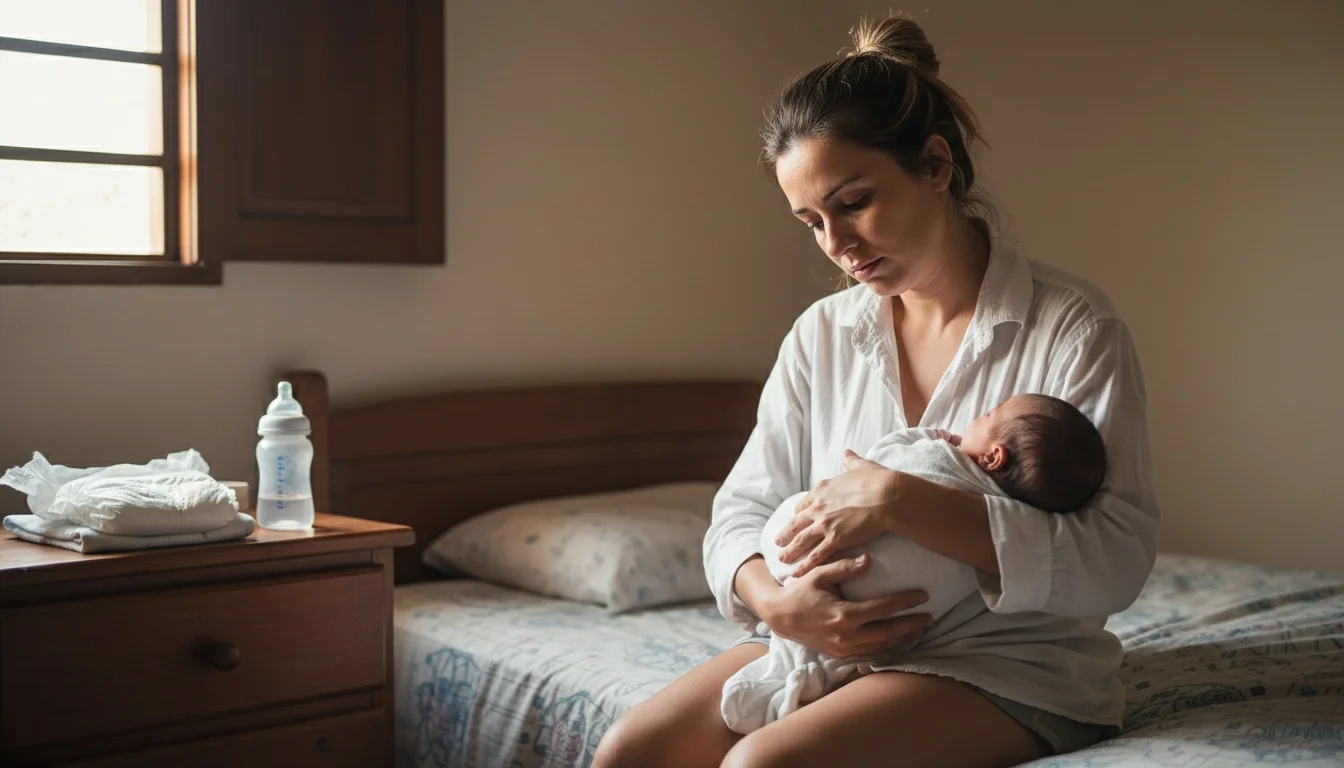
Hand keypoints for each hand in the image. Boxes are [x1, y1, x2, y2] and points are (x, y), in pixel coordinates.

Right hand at [761, 555, 931, 657]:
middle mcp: (846, 635)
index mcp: (843, 614)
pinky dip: (887, 648)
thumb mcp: (819, 575)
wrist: (780, 618)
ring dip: (903, 638)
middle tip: (931, 617)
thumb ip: (843, 567)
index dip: (905, 602)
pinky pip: (870, 654)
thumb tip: (868, 560)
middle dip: (912, 625)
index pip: (882, 609)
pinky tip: (899, 640)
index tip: (923, 596)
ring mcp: (844, 648)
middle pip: (888, 632)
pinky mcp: (841, 655)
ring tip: (920, 629)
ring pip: (882, 646)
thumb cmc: (800, 592)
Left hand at [775, 450, 902, 576]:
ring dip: (790, 551)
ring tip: (781, 559)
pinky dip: (805, 565)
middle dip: (786, 533)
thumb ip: (851, 461)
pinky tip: (796, 573)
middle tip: (777, 542)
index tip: (795, 517)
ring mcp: (825, 524)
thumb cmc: (878, 481)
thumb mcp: (861, 466)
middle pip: (797, 523)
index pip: (806, 503)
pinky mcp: (835, 539)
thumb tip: (847, 453)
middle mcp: (819, 507)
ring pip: (801, 541)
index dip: (800, 512)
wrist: (887, 496)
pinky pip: (816, 556)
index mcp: (824, 490)